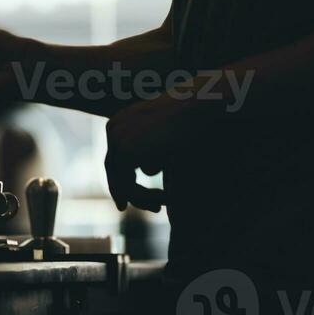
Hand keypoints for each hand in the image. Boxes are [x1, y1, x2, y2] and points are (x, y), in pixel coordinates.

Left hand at [104, 90, 204, 211]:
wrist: (199, 106)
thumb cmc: (192, 119)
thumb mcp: (166, 137)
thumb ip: (152, 150)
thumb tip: (146, 169)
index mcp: (120, 120)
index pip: (116, 158)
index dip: (127, 181)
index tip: (141, 198)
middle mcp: (113, 127)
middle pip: (114, 171)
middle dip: (132, 194)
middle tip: (155, 208)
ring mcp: (116, 139)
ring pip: (120, 182)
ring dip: (143, 198)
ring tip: (164, 202)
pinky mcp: (126, 152)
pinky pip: (128, 187)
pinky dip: (146, 197)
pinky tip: (168, 197)